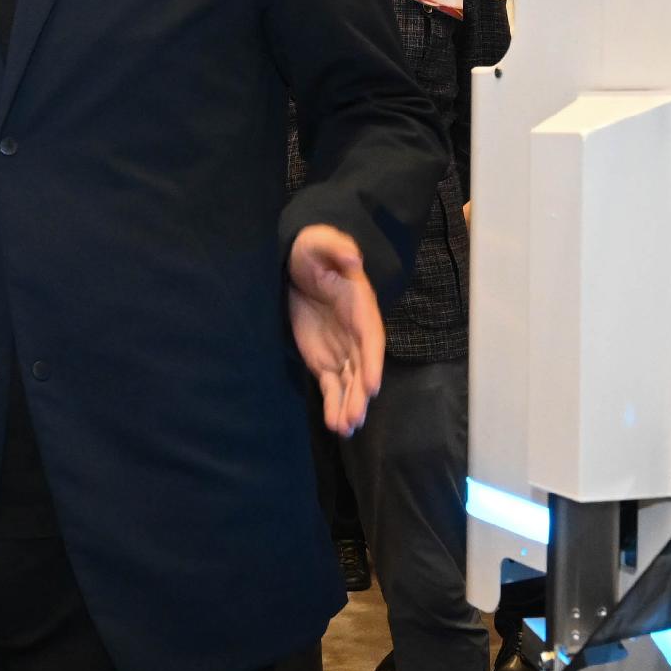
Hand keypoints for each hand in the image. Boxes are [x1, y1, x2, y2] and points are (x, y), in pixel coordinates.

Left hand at [287, 223, 386, 433]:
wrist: (298, 264)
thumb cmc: (312, 250)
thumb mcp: (320, 242)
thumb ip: (336, 247)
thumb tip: (353, 257)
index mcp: (361, 306)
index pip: (371, 338)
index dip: (372, 362)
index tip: (372, 385)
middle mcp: (356, 333)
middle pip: (362, 367)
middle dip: (359, 394)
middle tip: (355, 418)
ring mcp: (342, 349)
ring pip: (350, 382)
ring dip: (349, 405)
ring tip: (346, 428)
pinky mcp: (325, 360)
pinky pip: (333, 385)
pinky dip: (334, 404)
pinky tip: (335, 424)